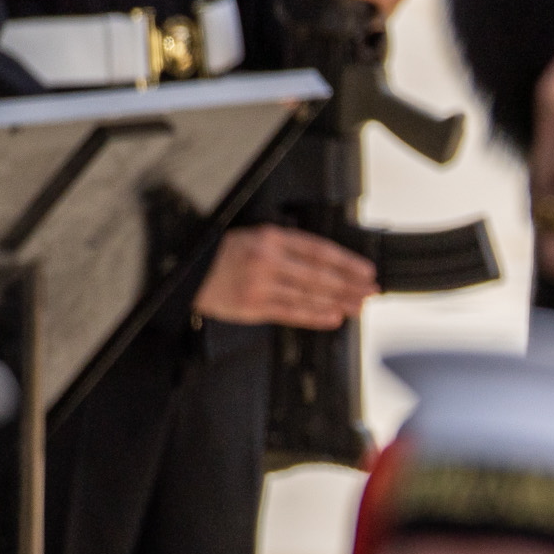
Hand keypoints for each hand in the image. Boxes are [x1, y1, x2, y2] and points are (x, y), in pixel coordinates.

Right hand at [196, 227, 376, 328]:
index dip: (347, 261)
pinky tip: (334, 317)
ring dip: (339, 301)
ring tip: (359, 305)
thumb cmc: (219, 254)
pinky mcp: (251, 306)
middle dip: (350, 284)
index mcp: (270, 237)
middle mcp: (268, 259)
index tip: (366, 270)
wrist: (182, 271)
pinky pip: (290, 312)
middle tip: (371, 290)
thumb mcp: (253, 236)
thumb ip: (284, 246)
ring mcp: (260, 284)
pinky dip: (315, 315)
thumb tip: (324, 261)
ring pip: (309, 294)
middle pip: (319, 273)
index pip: (319, 249)